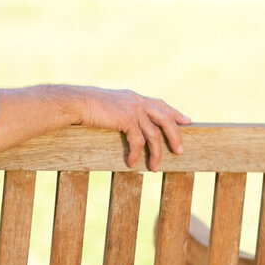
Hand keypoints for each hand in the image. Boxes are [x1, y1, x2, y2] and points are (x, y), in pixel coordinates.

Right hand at [74, 87, 191, 170]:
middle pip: (165, 119)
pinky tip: (132, 163)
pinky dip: (136, 154)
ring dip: (156, 153)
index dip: (175, 113)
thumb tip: (123, 121)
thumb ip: (120, 110)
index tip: (186, 121)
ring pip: (153, 135)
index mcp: (134, 97)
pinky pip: (137, 141)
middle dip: (175, 136)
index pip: (160, 104)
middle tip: (180, 151)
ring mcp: (134, 110)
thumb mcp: (109, 105)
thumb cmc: (87, 105)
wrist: (77, 102)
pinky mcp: (127, 119)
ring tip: (155, 167)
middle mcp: (138, 102)